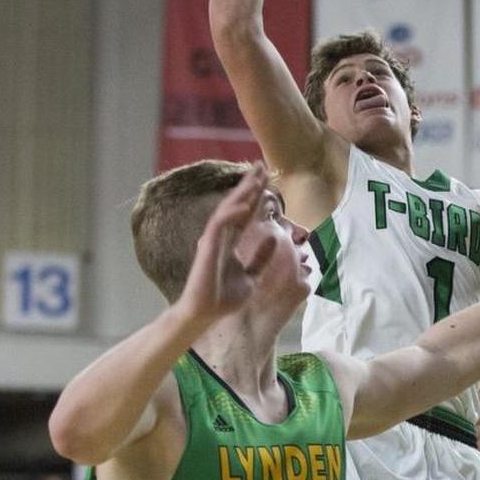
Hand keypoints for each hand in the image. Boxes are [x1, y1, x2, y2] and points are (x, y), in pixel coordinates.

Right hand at [176, 163, 275, 322]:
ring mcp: (212, 240)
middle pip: (236, 204)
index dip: (256, 195)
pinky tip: (245, 205)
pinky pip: (219, 226)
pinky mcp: (206, 248)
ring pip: (227, 210)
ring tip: (255, 177)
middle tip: (261, 165)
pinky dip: (231, 215)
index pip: (245, 213)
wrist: (206, 314)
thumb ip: (260, 258)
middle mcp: (221, 236)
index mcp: (230, 241)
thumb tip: (273, 238)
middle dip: (249, 185)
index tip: (268, 178)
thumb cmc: (223, 298)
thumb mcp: (250, 276)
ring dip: (241, 193)